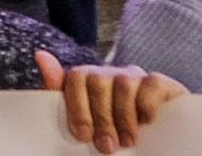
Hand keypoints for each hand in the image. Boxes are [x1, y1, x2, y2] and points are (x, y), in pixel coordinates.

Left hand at [36, 53, 185, 153]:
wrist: (155, 145)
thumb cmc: (111, 132)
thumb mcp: (84, 121)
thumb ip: (59, 95)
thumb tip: (41, 55)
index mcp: (87, 80)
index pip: (75, 78)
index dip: (77, 107)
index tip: (82, 135)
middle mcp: (110, 74)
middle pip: (98, 81)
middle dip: (101, 118)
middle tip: (107, 146)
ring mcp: (135, 76)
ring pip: (123, 83)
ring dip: (124, 116)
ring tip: (127, 141)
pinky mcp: (160, 84)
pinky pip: (152, 83)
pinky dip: (147, 104)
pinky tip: (147, 123)